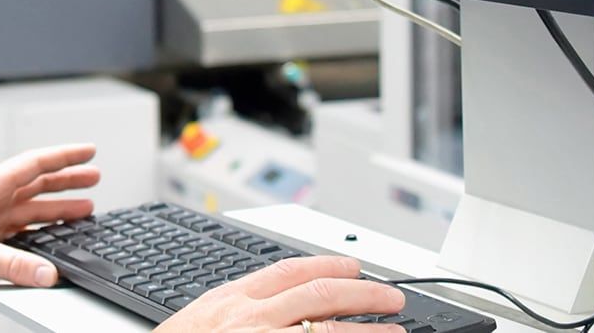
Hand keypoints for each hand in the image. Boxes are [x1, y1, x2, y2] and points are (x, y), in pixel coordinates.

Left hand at [0, 143, 100, 293]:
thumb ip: (14, 264)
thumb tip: (47, 272)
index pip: (34, 164)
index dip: (64, 157)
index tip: (88, 151)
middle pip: (37, 183)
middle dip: (67, 179)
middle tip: (94, 176)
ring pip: (31, 206)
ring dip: (57, 206)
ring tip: (85, 208)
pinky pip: (21, 229)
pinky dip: (40, 229)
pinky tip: (52, 234)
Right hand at [153, 257, 407, 332]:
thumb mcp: (198, 322)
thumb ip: (233, 310)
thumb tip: (268, 305)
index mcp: (228, 301)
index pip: (287, 271)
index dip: (327, 266)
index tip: (353, 268)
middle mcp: (248, 320)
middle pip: (319, 296)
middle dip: (363, 294)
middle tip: (392, 297)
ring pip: (328, 330)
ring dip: (368, 331)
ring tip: (395, 331)